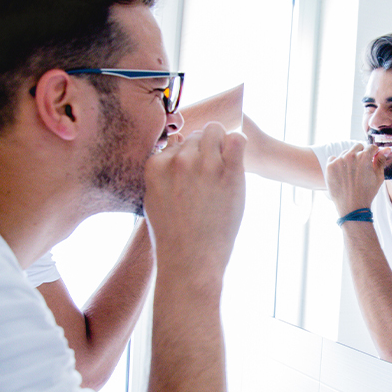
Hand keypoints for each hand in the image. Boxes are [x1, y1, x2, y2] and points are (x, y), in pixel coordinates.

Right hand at [142, 122, 246, 281]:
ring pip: (216, 131)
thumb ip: (162, 171)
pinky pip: (237, 140)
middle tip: (212, 174)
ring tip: (224, 170)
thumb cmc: (173, 235)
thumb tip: (173, 145)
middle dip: (206, 149)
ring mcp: (204, 165)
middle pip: (198, 135)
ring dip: (222, 145)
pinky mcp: (228, 173)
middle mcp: (179, 161)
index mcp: (156, 165)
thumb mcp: (154, 200)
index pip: (178, 141)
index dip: (190, 155)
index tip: (196, 174)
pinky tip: (236, 161)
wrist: (191, 260)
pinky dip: (238, 144)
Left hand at [325, 143, 384, 215]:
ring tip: (351, 173)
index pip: (370, 147)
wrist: (352, 207)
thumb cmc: (367, 193)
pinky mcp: (329, 166)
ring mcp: (339, 160)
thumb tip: (386, 149)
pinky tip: (341, 174)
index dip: (373, 152)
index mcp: (364, 157)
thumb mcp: (378, 177)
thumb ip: (381, 161)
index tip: (372, 157)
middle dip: (361, 153)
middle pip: (357, 147)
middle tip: (361, 166)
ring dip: (349, 159)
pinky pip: (333, 158)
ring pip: (345, 153)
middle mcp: (350, 156)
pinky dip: (337, 163)